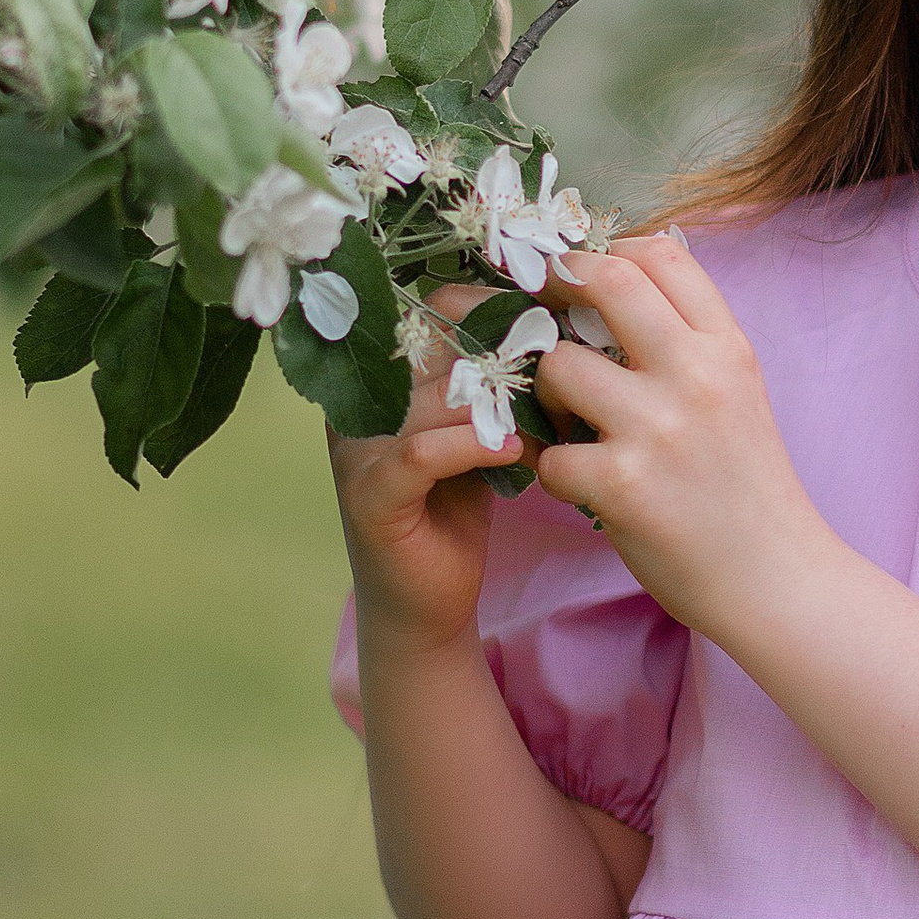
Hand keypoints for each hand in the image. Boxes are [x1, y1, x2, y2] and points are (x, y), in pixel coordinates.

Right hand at [329, 281, 528, 652]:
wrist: (428, 604)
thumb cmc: (458, 510)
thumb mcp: (480, 433)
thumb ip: (494, 385)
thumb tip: (557, 333)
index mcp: (383, 379)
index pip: (436, 315)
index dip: (496, 316)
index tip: (552, 328)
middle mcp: (361, 405)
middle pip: (439, 352)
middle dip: (507, 363)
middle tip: (562, 376)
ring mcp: (357, 449)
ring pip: (435, 399)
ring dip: (502, 409)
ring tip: (547, 427)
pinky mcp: (368, 496)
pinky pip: (420, 454)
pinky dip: (473, 447)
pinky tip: (515, 454)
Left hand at [532, 233, 828, 639]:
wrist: (777, 578)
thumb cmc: (748, 488)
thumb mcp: (738, 393)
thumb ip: (690, 343)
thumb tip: (617, 288)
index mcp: (727, 347)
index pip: (661, 253)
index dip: (607, 253)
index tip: (580, 277)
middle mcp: (696, 374)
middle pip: (606, 279)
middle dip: (557, 289)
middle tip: (535, 315)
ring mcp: (658, 427)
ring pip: (559, 366)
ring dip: (546, 394)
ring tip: (567, 423)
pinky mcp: (622, 483)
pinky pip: (549, 455)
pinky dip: (552, 471)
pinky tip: (580, 485)